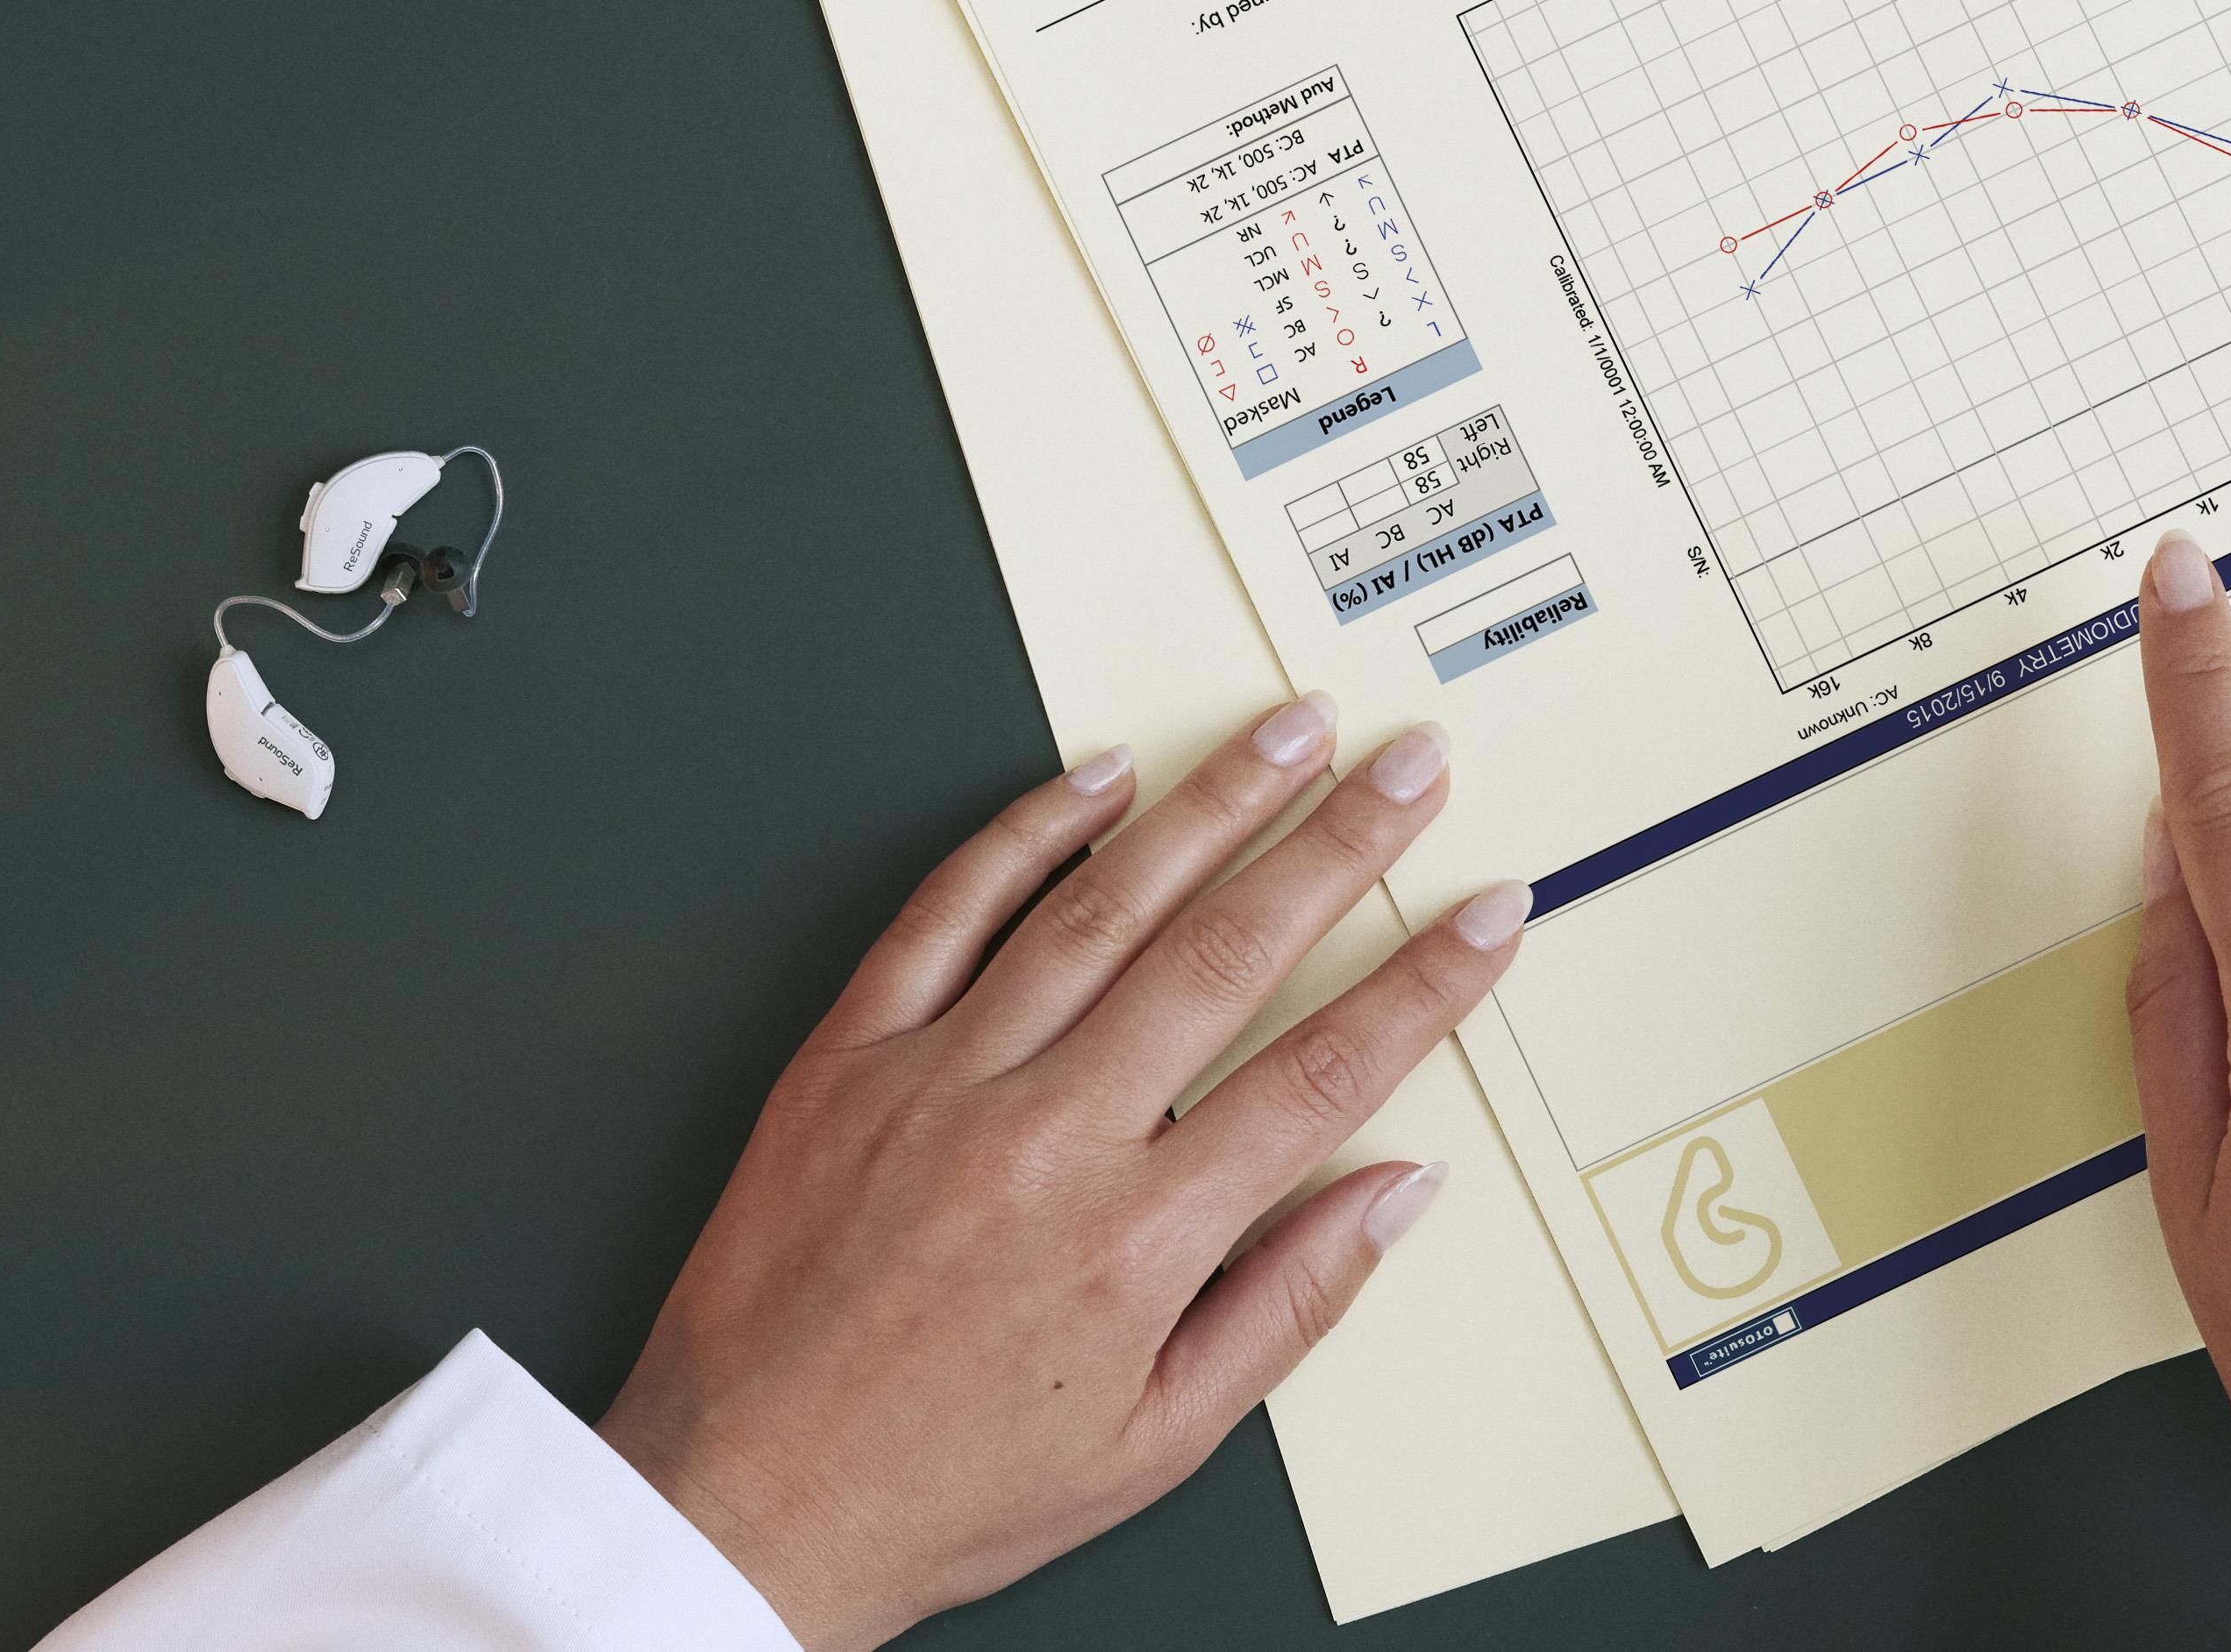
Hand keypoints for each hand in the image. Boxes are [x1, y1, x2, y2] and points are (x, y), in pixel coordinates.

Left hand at [598, 701, 1529, 1649]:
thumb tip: (1394, 1192)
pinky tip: (1098, 777)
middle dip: (1340, 843)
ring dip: (1212, 802)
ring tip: (1287, 732)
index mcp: (1136, 1241)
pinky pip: (948, 911)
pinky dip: (1027, 832)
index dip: (1422, 983)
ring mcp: (940, 1082)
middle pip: (1230, 951)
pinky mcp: (848, 1058)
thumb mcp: (1154, 1440)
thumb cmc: (944, 1484)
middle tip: (1408, 766)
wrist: (744, 1499)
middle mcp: (1046, 1139)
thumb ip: (1287, 1304)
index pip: (1321, 1072)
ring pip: (1102, 903)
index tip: (1486, 914)